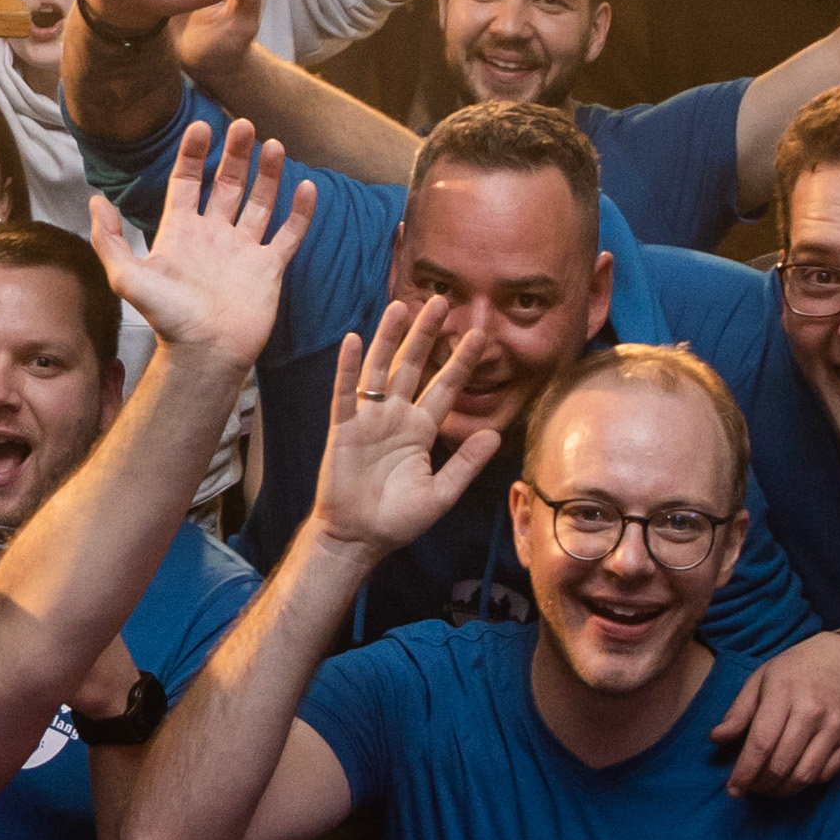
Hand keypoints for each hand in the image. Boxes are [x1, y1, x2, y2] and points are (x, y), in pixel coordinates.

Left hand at [97, 116, 299, 373]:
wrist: (204, 354)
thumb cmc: (167, 319)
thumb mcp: (127, 277)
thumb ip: (110, 241)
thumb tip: (96, 202)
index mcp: (181, 231)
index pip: (188, 181)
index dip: (194, 154)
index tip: (202, 126)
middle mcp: (213, 235)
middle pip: (227, 184)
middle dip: (236, 154)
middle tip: (245, 124)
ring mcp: (243, 250)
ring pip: (260, 202)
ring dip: (268, 174)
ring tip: (275, 144)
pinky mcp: (268, 268)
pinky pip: (288, 234)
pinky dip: (300, 212)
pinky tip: (307, 185)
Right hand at [309, 296, 516, 555]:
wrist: (358, 538)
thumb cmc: (398, 520)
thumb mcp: (442, 493)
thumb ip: (465, 463)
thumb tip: (496, 435)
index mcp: (421, 431)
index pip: (445, 388)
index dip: (460, 362)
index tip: (478, 335)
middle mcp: (396, 417)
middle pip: (413, 366)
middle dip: (426, 335)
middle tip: (441, 302)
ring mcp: (368, 420)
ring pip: (381, 370)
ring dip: (390, 338)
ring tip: (401, 306)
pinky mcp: (343, 429)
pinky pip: (346, 393)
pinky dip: (349, 367)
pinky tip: (354, 340)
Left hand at [713, 631, 839, 799]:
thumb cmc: (796, 669)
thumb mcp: (761, 679)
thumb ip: (739, 711)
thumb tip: (717, 738)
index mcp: (783, 692)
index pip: (761, 743)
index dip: (744, 772)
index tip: (733, 790)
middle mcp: (812, 711)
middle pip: (781, 764)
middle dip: (760, 785)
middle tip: (750, 787)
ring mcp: (836, 726)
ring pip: (805, 775)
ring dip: (782, 790)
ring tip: (769, 788)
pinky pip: (826, 774)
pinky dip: (806, 783)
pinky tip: (794, 777)